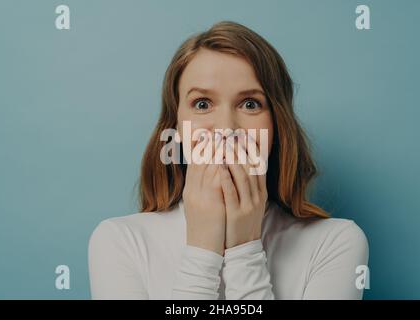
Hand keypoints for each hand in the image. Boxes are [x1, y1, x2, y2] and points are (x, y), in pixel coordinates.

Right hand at [182, 132, 225, 255]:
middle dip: (209, 144)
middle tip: (217, 129)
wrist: (202, 249)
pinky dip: (223, 169)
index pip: (194, 162)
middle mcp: (193, 191)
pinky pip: (218, 183)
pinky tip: (229, 159)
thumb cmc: (203, 226)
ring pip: (209, 168)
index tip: (207, 133)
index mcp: (190, 190)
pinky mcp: (212, 205)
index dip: (200, 146)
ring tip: (226, 138)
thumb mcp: (198, 204)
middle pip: (200, 161)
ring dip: (218, 152)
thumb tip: (211, 172)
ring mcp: (201, 198)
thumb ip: (202, 188)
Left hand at [220, 134, 267, 248]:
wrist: (243, 247)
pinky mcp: (236, 213)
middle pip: (251, 167)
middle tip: (231, 135)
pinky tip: (218, 166)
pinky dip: (225, 177)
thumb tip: (243, 165)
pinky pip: (231, 191)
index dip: (252, 149)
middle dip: (241, 150)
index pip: (259, 166)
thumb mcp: (252, 202)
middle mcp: (257, 196)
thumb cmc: (243, 222)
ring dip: (233, 159)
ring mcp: (248, 204)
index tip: (244, 135)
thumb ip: (249, 185)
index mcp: (261, 192)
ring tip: (224, 145)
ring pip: (242, 176)